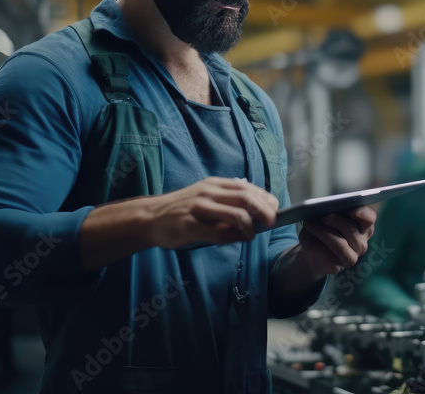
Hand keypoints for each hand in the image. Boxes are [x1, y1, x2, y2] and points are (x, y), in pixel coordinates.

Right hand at [144, 177, 277, 248]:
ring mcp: (198, 207)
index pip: (248, 188)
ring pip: (235, 214)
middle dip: (264, 211)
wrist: (150, 217)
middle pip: (246, 198)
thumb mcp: (207, 199)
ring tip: (251, 236)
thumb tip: (258, 216)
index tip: (274, 211)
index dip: (265, 199)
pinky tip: (236, 240)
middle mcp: (208, 192)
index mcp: (215, 184)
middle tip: (271, 223)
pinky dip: (232, 238)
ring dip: (250, 227)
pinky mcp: (189, 225)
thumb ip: (228, 204)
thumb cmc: (183, 210)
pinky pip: (218, 234)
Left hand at [295, 206, 376, 275]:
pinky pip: (327, 255)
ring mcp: (352, 256)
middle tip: (323, 215)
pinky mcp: (338, 267)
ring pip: (339, 243)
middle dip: (335, 220)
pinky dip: (315, 244)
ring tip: (309, 223)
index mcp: (363, 226)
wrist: (313, 251)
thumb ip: (328, 211)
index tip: (352, 210)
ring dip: (322, 231)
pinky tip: (308, 239)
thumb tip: (322, 211)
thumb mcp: (325, 216)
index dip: (363, 213)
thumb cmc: (322, 228)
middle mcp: (361, 242)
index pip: (369, 218)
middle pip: (351, 229)